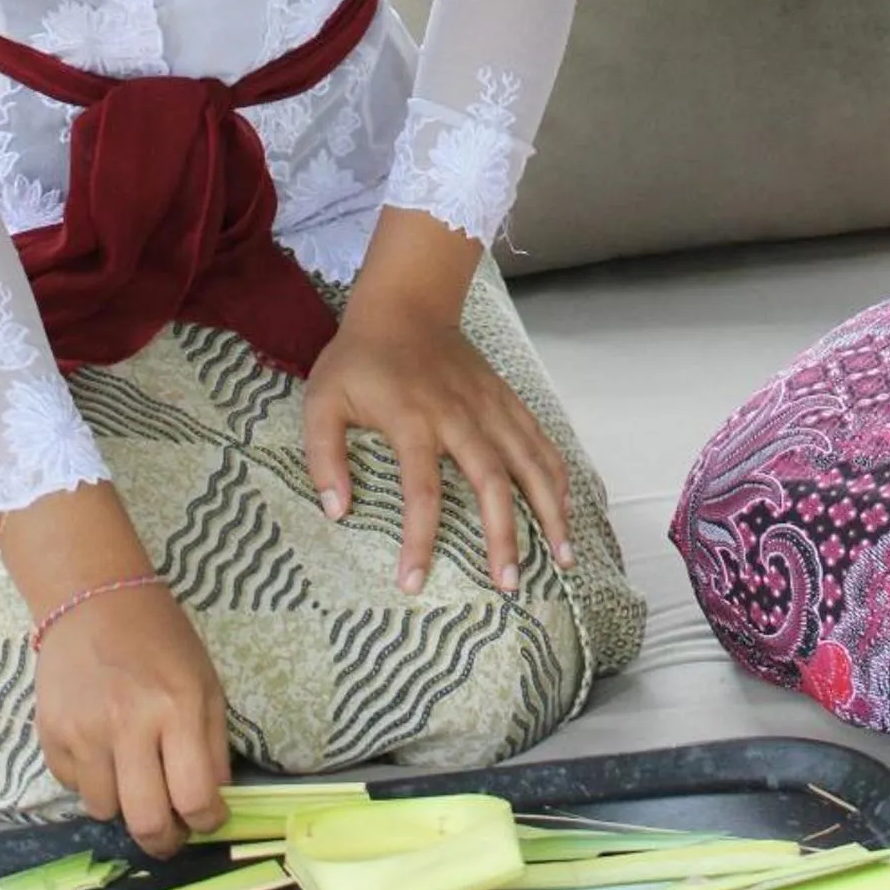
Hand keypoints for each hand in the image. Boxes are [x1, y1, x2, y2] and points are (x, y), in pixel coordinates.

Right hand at [34, 583, 228, 857]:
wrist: (95, 599)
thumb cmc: (161, 640)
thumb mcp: (206, 681)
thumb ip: (213, 745)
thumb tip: (213, 805)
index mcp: (179, 706)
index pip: (195, 797)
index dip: (207, 822)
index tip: (207, 820)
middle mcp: (130, 724)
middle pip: (146, 822)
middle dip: (164, 841)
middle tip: (170, 833)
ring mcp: (85, 732)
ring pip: (106, 812)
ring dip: (124, 805)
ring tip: (133, 774)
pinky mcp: (50, 736)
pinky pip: (74, 789)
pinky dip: (92, 782)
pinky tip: (102, 749)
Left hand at [304, 312, 573, 597]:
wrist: (405, 304)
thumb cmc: (360, 359)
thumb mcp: (322, 401)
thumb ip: (323, 455)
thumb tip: (336, 511)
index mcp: (413, 419)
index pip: (421, 489)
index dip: (419, 538)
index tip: (414, 583)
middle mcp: (460, 415)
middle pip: (492, 480)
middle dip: (504, 535)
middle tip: (509, 584)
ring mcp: (489, 405)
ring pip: (528, 462)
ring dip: (548, 509)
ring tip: (562, 558)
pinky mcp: (505, 398)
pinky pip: (538, 439)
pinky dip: (557, 473)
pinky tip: (566, 507)